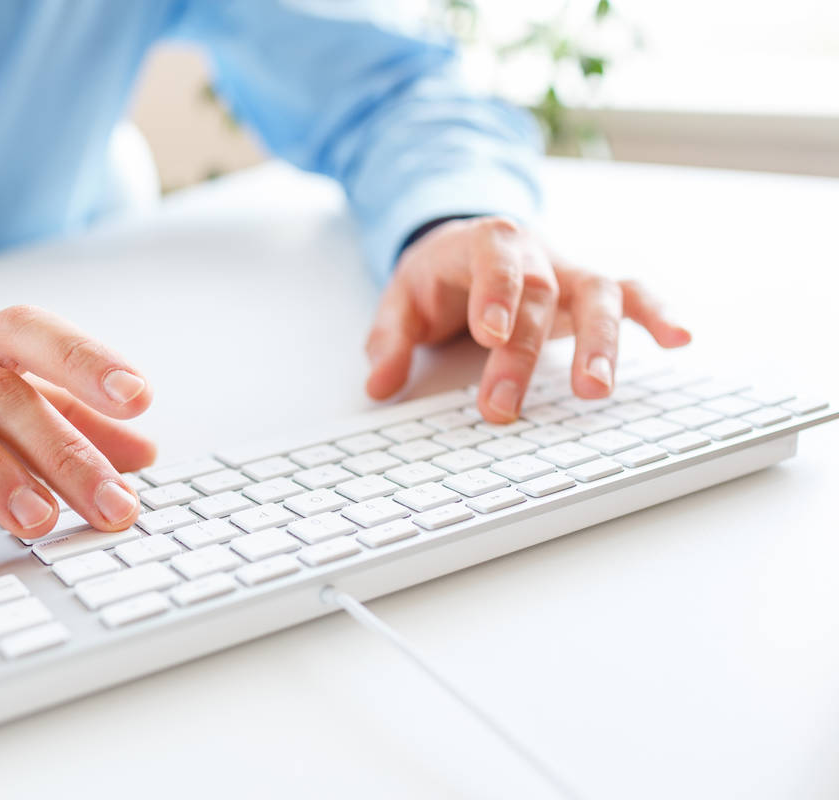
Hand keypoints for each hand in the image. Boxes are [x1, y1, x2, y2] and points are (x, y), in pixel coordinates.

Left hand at [364, 217, 690, 419]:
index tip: (491, 333)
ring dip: (600, 340)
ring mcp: (568, 270)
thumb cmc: (439, 275)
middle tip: (505, 405)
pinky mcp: (590, 290)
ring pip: (597, 291)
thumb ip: (390, 339)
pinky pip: (632, 294)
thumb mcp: (402, 297)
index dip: (496, 293)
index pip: (495, 260)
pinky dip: (657, 314)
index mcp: (484, 243)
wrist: (468, 243)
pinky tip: (680, 340)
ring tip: (595, 390)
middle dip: (524, 352)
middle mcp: (535, 252)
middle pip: (539, 294)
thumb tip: (378, 384)